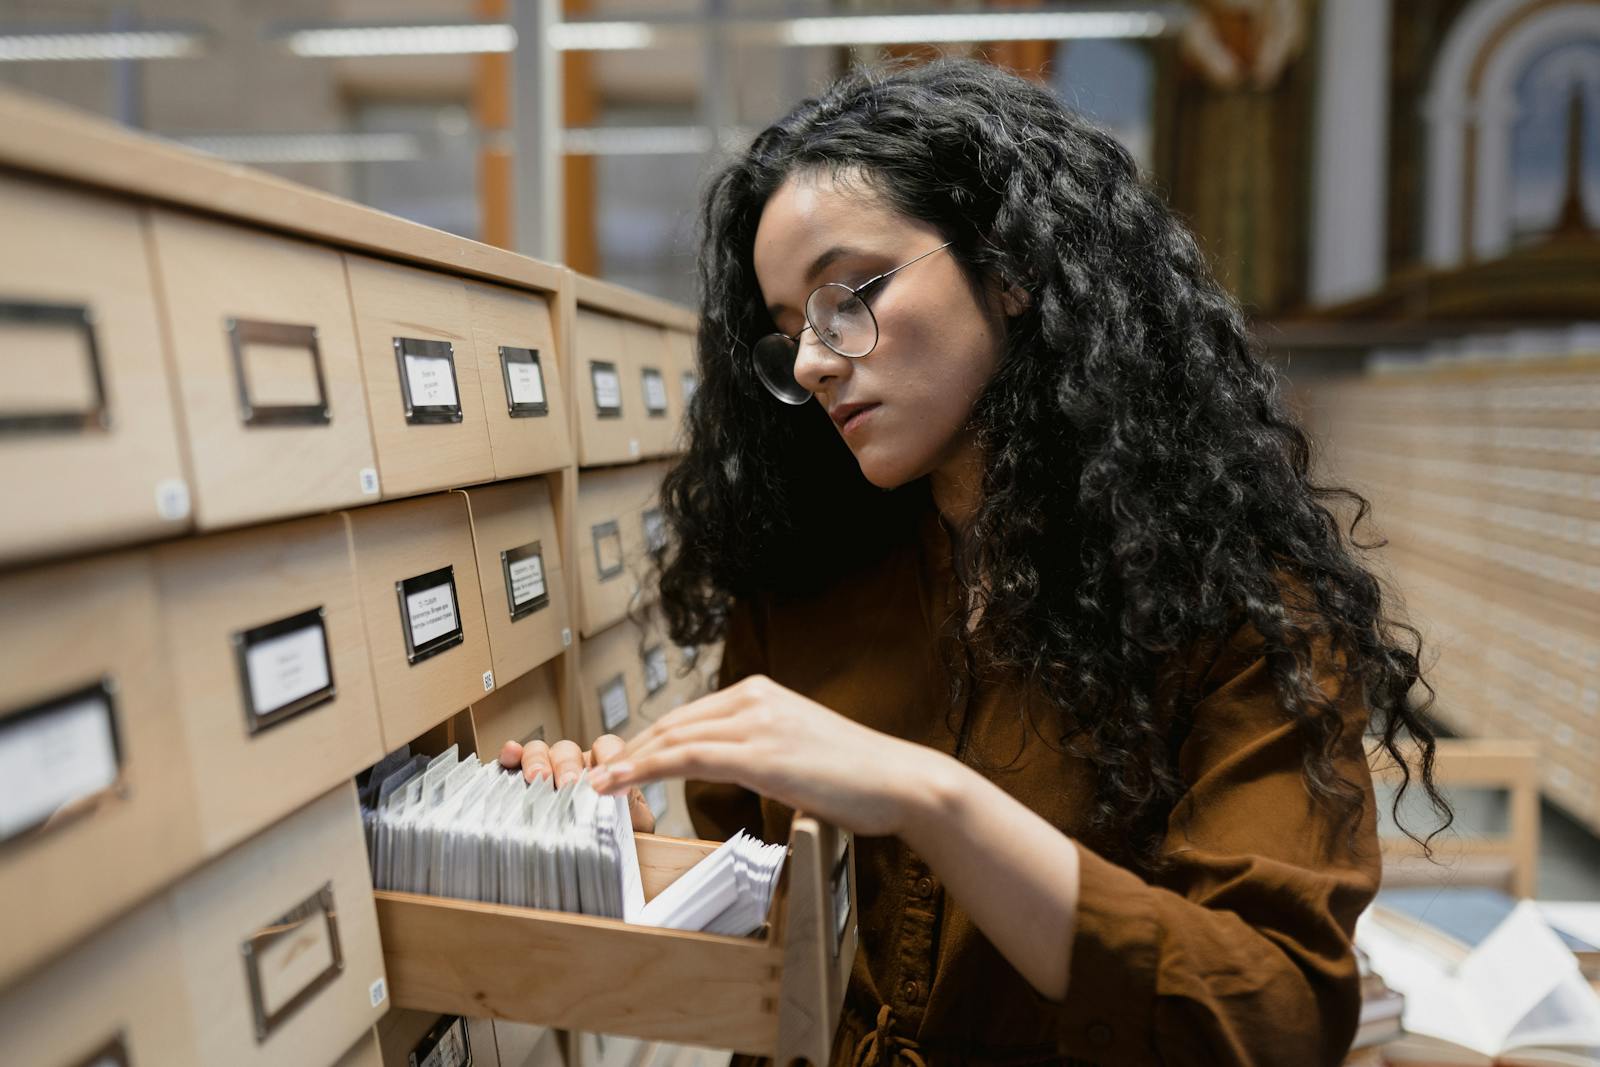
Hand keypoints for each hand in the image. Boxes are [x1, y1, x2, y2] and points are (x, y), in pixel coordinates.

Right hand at [498, 732, 655, 832]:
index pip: (608, 746)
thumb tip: (627, 801)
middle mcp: (575, 764)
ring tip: (536, 777)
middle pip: (569, 750)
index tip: (608, 779)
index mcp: (604, 767)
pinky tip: (509, 755)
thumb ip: (634, 809)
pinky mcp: (522, 780)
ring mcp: (548, 769)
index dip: (608, 756)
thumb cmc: (619, 834)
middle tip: (568, 783)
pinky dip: (511, 756)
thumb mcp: (635, 823)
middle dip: (568, 765)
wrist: (599, 856)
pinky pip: (514, 762)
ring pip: (541, 751)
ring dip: (538, 760)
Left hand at [587, 675, 947, 837]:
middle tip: (593, 778)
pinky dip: (645, 771)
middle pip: (671, 723)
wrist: (902, 782)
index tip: (620, 765)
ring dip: (626, 764)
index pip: (687, 716)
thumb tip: (738, 768)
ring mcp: (757, 724)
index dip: (647, 741)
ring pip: (672, 739)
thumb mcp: (802, 750)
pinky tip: (619, 786)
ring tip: (593, 786)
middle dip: (628, 752)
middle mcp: (754, 699)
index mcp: (762, 693)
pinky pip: (686, 759)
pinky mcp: (759, 755)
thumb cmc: (860, 777)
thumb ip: (764, 749)